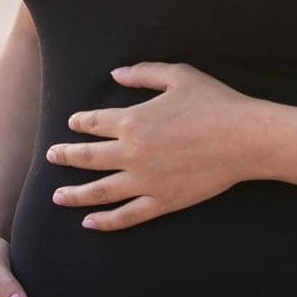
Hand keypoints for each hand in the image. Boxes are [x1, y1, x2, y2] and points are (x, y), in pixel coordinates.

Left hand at [46, 61, 261, 231]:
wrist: (245, 138)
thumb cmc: (215, 102)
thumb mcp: (179, 76)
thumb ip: (143, 73)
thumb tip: (115, 74)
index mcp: (133, 120)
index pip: (94, 123)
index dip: (80, 123)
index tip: (72, 124)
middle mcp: (132, 153)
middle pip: (87, 158)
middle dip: (65, 156)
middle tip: (51, 156)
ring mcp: (146, 181)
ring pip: (99, 191)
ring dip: (74, 195)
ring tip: (58, 197)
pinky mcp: (163, 201)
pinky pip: (127, 215)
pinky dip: (105, 221)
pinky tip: (90, 222)